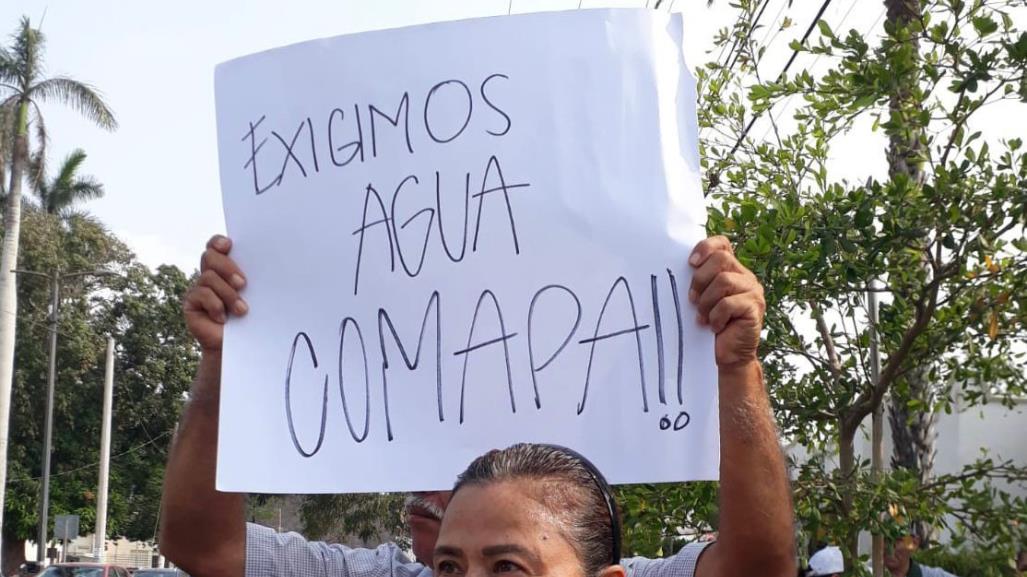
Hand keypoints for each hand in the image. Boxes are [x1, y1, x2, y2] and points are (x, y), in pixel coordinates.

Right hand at [183, 235, 247, 352]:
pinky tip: (223, 318)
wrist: (240, 344)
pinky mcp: (190, 303)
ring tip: (241, 310)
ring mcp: (198, 288)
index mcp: (224, 268)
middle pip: (210, 257)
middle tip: (243, 284)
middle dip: (227, 267)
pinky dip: (216, 305)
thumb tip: (263, 261)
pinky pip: (201, 294)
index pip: (215, 246)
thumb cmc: (250, 317)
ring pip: (209, 277)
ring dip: (228, 294)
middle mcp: (209, 275)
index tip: (229, 245)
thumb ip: (248, 278)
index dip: (218, 242)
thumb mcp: (252, 295)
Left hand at [688, 236, 764, 368]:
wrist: (728, 355)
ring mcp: (753, 291)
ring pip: (724, 281)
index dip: (705, 248)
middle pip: (720, 259)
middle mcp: (745, 277)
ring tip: (703, 316)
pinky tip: (714, 326)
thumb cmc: (710, 325)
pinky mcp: (755, 308)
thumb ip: (699, 280)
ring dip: (706, 301)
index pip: (722, 244)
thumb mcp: (701, 298)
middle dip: (700, 279)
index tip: (690, 263)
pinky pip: (728, 303)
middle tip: (693, 300)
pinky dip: (716, 316)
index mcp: (731, 270)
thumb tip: (685, 266)